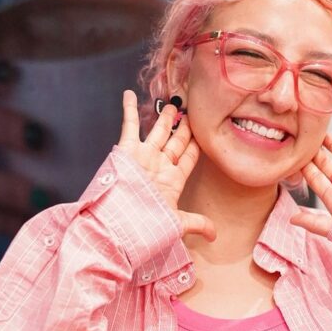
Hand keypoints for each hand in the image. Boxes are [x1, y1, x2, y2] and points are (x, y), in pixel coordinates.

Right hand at [117, 90, 215, 240]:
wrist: (116, 226)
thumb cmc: (145, 227)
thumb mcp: (176, 223)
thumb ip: (197, 223)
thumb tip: (215, 236)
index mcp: (173, 180)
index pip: (189, 156)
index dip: (197, 144)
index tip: (206, 131)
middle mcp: (159, 165)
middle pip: (177, 141)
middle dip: (185, 127)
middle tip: (192, 111)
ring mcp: (144, 157)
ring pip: (158, 131)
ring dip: (165, 116)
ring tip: (174, 102)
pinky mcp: (127, 151)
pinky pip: (129, 125)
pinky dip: (129, 109)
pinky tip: (129, 94)